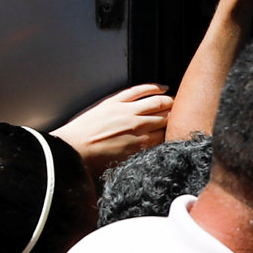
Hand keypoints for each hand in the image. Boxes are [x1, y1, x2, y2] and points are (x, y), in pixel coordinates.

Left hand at [55, 85, 172, 171]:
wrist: (71, 151)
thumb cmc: (93, 162)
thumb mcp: (123, 165)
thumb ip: (141, 156)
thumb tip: (153, 149)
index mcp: (141, 145)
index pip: (166, 135)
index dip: (173, 132)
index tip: (177, 130)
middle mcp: (138, 127)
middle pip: (165, 118)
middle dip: (175, 116)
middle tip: (181, 115)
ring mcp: (127, 112)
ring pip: (157, 102)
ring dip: (169, 101)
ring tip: (175, 101)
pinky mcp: (115, 101)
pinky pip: (139, 90)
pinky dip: (152, 87)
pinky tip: (162, 87)